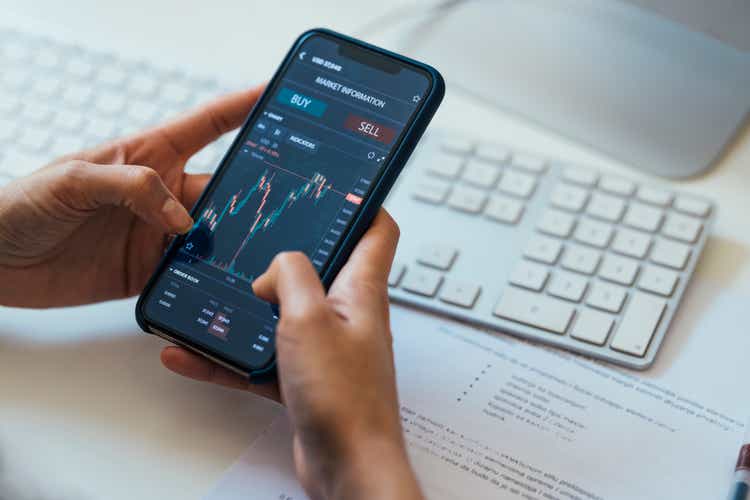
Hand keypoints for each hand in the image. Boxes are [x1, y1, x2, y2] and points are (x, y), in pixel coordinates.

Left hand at [0, 86, 262, 307]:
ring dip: (234, 242)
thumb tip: (182, 220)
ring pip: (213, 234)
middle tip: (288, 199)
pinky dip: (208, 279)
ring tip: (261, 249)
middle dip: (253, 191)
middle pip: (221, 187)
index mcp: (148, 156)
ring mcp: (157, 233)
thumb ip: (132, 188)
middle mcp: (160, 194)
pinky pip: (189, 274)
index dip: (243, 107)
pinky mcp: (147, 271)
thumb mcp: (73, 179)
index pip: (207, 125)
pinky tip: (224, 282)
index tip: (277, 96)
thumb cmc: (22, 204)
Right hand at [162, 211, 423, 499]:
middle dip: (287, 254)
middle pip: (322, 267)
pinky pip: (261, 357)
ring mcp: (325, 347)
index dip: (363, 202)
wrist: (347, 465)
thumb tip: (276, 266)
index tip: (338, 186)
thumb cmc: (345, 398)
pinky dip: (229, 355)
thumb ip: (291, 277)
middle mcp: (346, 314)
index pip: (377, 230)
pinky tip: (192, 353)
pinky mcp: (304, 378)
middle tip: (254, 239)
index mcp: (360, 290)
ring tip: (213, 296)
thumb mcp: (309, 318)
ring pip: (283, 314)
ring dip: (248, 308)